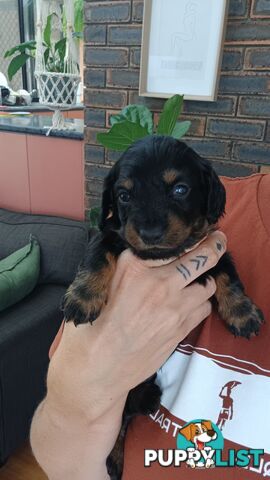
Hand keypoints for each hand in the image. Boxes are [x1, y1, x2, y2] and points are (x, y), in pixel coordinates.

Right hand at [46, 231, 226, 422]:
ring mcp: (174, 308)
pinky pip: (204, 308)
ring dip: (204, 280)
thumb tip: (143, 252)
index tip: (197, 232)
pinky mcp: (181, 330)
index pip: (173, 243)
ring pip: (207, 285)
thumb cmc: (91, 327)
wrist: (96, 371)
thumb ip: (124, 264)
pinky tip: (190, 303)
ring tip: (197, 279)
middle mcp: (159, 283)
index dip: (189, 237)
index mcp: (135, 267)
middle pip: (201, 257)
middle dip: (213, 246)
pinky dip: (201, 303)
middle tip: (217, 240)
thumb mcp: (100, 284)